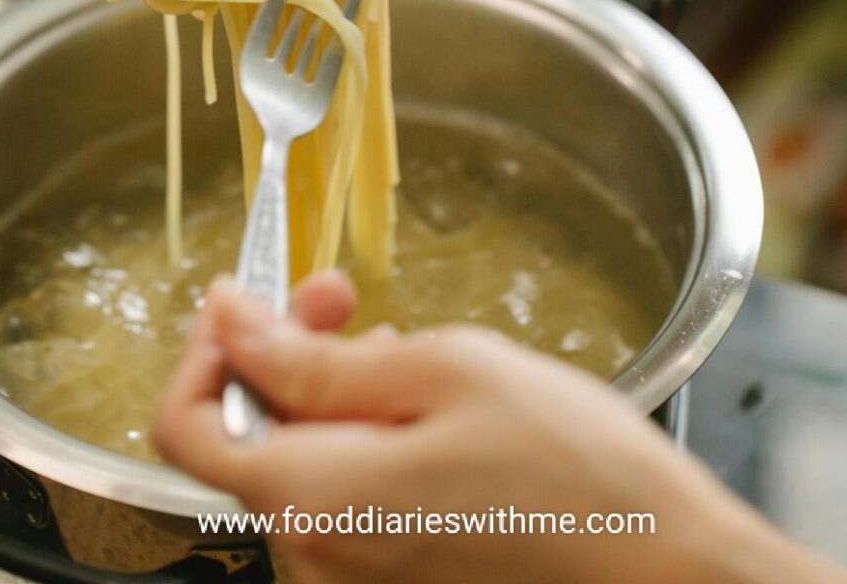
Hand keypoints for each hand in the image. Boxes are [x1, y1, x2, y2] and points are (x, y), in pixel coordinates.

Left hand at [154, 280, 846, 583]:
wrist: (662, 561)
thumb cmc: (570, 467)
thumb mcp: (442, 372)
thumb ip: (316, 356)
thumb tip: (231, 321)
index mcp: (313, 497)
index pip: (184, 424)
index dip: (204, 346)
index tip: (242, 294)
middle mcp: (318, 551)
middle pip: (250, 432)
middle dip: (283, 349)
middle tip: (336, 292)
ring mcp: (358, 570)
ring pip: (301, 456)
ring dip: (330, 385)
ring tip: (398, 342)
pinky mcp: (397, 569)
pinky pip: (345, 490)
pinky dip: (363, 430)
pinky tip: (418, 398)